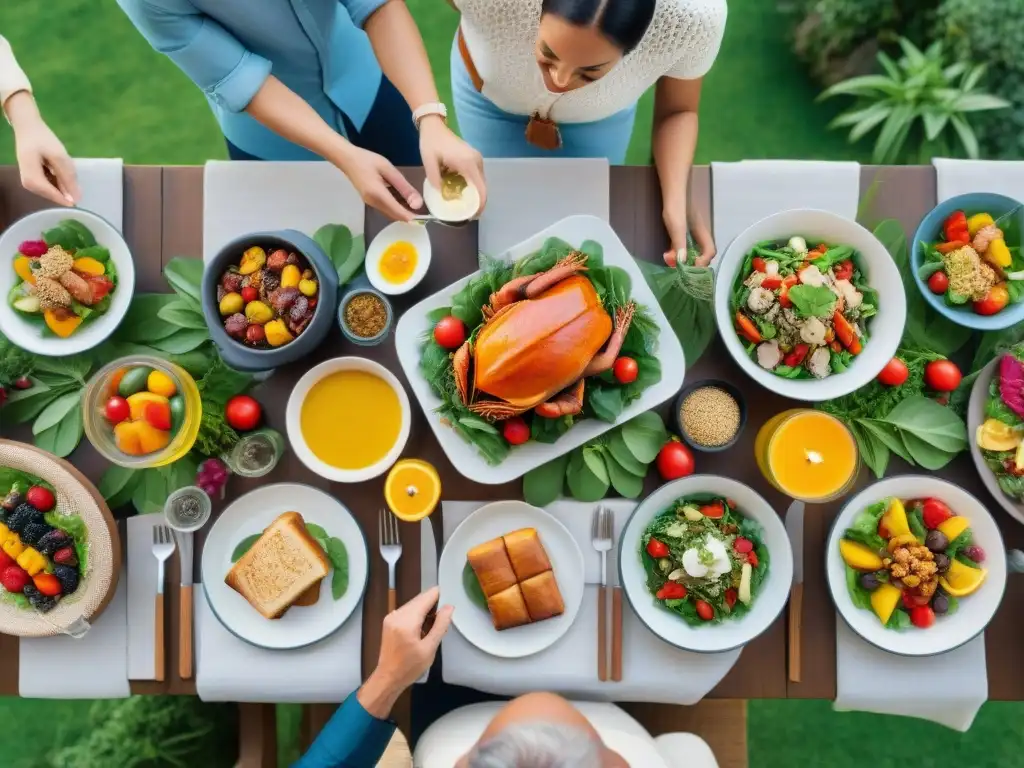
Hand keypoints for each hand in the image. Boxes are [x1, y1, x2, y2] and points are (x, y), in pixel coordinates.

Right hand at [6, 92, 78, 206]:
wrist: (28, 128)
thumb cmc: (43, 140)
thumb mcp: (59, 157)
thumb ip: (68, 178)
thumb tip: (77, 199)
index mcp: (32, 180)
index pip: (54, 196)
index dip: (69, 199)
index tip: (83, 199)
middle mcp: (29, 186)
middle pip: (54, 195)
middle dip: (66, 188)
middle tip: (69, 171)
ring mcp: (30, 183)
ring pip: (54, 191)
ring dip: (63, 183)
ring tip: (60, 166)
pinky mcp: (34, 180)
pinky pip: (51, 186)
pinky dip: (59, 180)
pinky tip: (57, 167)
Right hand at [334, 144, 421, 221]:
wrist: (347, 160)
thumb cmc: (368, 160)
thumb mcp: (389, 170)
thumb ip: (403, 187)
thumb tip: (418, 203)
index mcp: (378, 195)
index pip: (398, 212)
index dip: (412, 217)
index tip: (425, 217)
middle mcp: (374, 203)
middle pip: (395, 216)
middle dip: (409, 214)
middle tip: (423, 208)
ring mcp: (371, 204)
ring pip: (390, 213)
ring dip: (402, 210)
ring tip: (413, 200)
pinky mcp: (370, 202)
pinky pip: (386, 208)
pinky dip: (396, 206)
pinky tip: (401, 196)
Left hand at [358, 587, 452, 717]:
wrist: (388, 678)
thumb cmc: (410, 667)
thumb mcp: (429, 649)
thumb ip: (440, 626)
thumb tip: (449, 607)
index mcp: (407, 620)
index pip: (426, 597)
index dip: (440, 596)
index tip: (450, 602)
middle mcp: (397, 614)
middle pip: (419, 599)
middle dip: (433, 604)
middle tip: (443, 619)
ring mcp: (391, 616)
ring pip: (413, 604)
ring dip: (425, 610)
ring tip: (433, 625)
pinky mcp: (389, 621)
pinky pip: (407, 611)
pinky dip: (417, 615)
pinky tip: (422, 628)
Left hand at [419, 116, 486, 213]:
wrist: (434, 126)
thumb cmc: (431, 142)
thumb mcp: (429, 162)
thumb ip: (435, 180)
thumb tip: (442, 196)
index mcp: (467, 163)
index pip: (481, 189)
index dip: (479, 205)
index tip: (472, 215)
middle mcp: (476, 161)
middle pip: (483, 188)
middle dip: (477, 202)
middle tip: (466, 213)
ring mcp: (477, 159)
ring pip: (481, 183)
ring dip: (475, 195)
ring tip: (464, 205)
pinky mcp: (474, 158)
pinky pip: (477, 177)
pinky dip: (472, 187)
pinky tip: (462, 192)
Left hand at [662, 198, 714, 267]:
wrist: (671, 189)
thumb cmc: (676, 206)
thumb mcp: (677, 226)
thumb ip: (679, 243)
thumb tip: (682, 262)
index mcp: (702, 233)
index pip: (710, 251)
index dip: (703, 261)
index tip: (691, 267)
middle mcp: (699, 234)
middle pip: (702, 253)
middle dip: (692, 263)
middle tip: (680, 268)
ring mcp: (690, 231)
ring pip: (691, 250)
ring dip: (683, 258)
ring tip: (671, 261)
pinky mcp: (682, 229)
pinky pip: (683, 245)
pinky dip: (677, 251)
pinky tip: (668, 252)